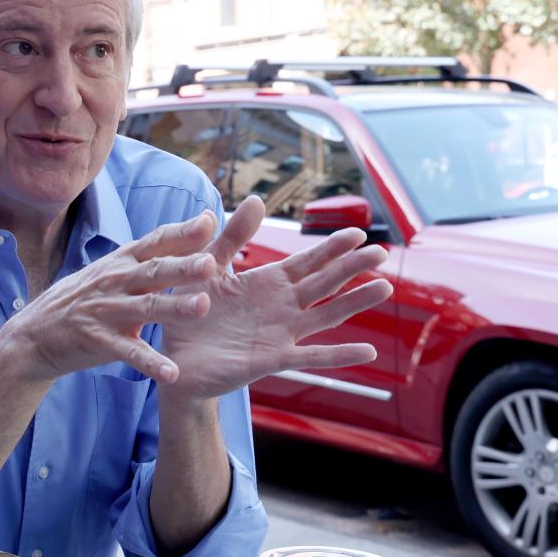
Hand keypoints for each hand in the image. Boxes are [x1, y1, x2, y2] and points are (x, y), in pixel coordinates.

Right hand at [8, 211, 220, 383]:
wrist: (34, 333)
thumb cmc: (84, 299)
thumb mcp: (112, 271)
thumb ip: (147, 259)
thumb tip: (187, 235)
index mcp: (122, 261)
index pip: (156, 241)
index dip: (183, 232)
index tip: (210, 221)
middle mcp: (116, 281)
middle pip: (155, 271)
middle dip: (183, 267)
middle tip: (212, 263)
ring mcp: (107, 310)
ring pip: (146, 308)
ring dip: (175, 307)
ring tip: (202, 307)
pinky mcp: (99, 340)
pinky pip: (129, 353)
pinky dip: (151, 363)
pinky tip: (172, 373)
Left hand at [161, 195, 392, 399]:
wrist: (172, 358)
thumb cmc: (189, 312)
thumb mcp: (207, 266)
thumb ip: (232, 236)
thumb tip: (257, 199)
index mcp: (266, 283)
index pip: (307, 262)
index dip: (332, 248)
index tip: (358, 233)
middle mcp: (281, 307)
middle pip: (324, 283)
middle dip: (352, 267)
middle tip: (382, 253)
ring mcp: (281, 334)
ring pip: (326, 315)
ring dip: (355, 302)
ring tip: (385, 287)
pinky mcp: (272, 360)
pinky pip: (311, 356)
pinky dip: (340, 355)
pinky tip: (367, 350)